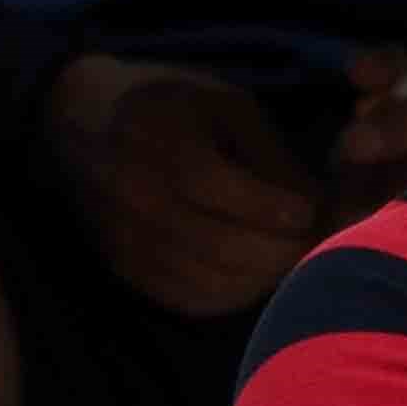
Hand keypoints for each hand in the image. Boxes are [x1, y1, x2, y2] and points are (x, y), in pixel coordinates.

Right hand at [43, 55, 323, 315]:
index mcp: (154, 135)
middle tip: (314, 241)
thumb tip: (324, 211)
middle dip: (282, 249)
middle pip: (219, 243)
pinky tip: (256, 270)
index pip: (215, 185)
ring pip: (211, 279)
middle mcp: (130, 190)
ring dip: (265, 276)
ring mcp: (123, 235)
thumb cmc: (174, 107)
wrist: (83, 121)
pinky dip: (237, 293)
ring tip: (290, 254)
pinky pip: (192, 298)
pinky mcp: (125, 267)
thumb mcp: (228, 107)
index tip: (309, 210)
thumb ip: (273, 156)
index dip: (273, 206)